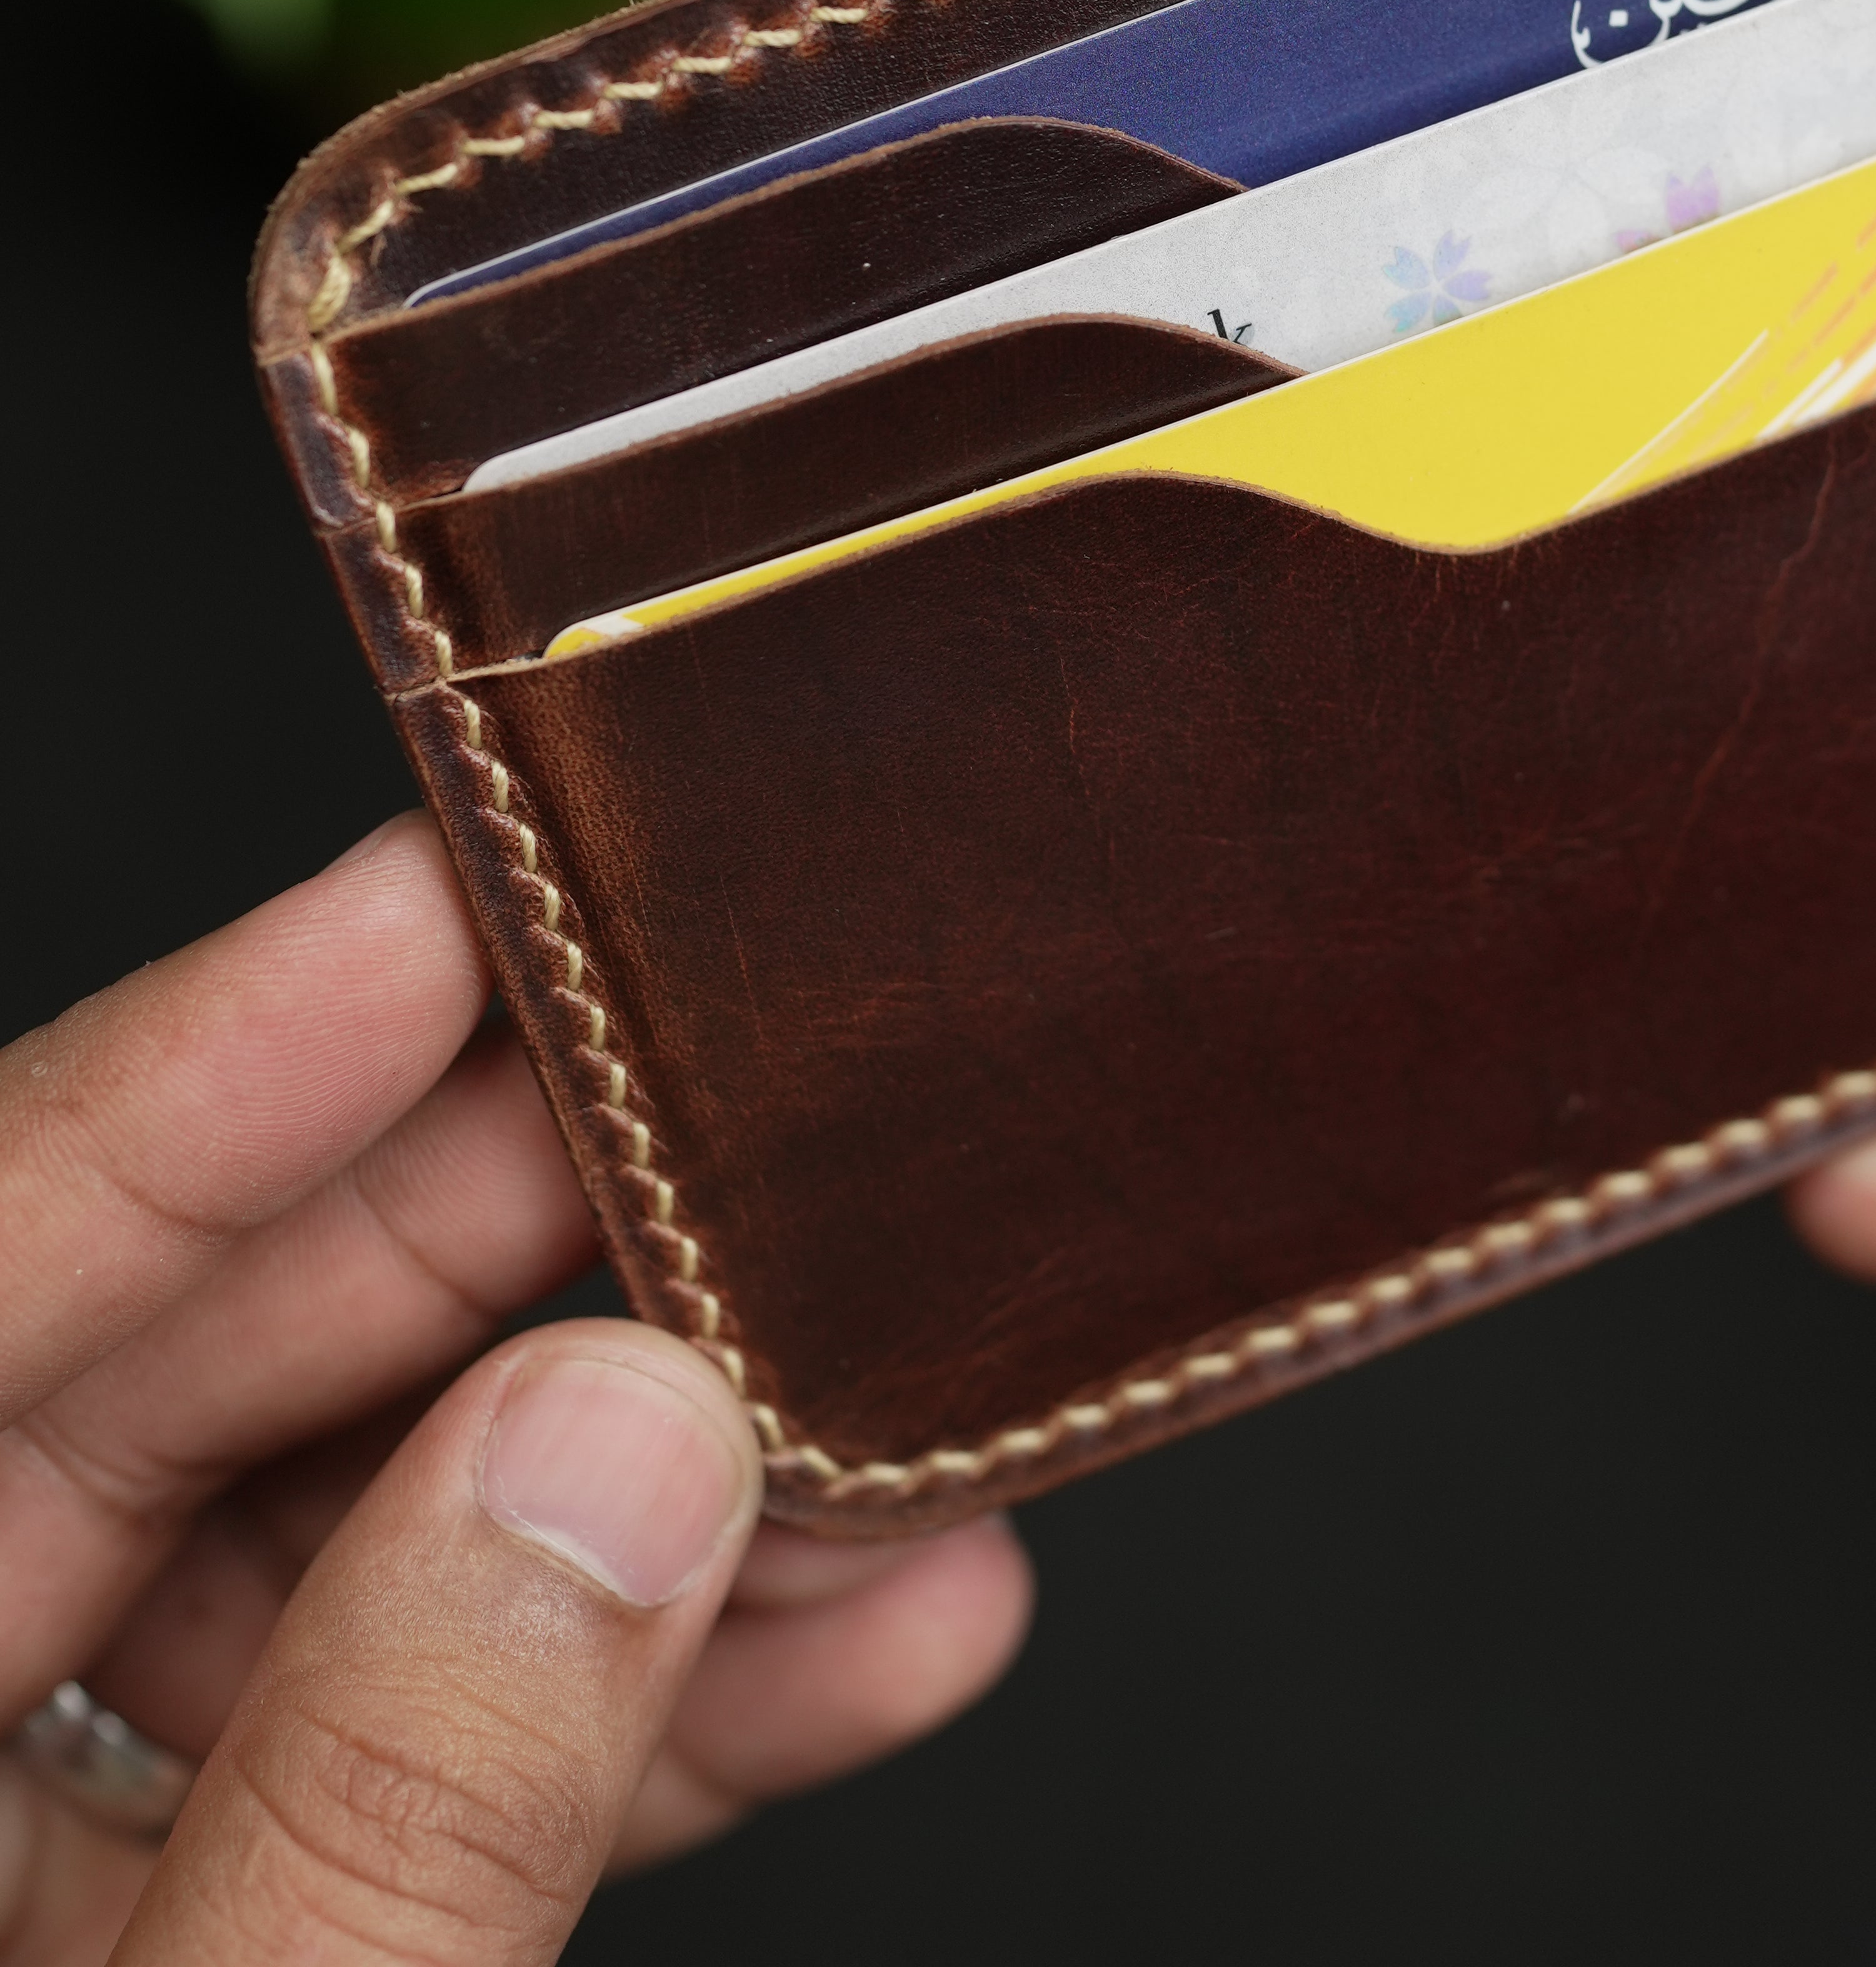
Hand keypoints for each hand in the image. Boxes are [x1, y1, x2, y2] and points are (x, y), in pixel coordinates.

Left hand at [0, 817, 1029, 1962]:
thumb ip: (388, 1806)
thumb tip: (623, 1447)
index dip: (193, 1090)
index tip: (429, 913)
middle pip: (181, 1394)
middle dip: (503, 1277)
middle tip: (738, 1141)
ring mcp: (48, 1843)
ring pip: (344, 1572)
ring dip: (644, 1514)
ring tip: (889, 1444)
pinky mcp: (209, 1930)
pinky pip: (414, 1764)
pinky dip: (642, 1716)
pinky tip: (870, 1639)